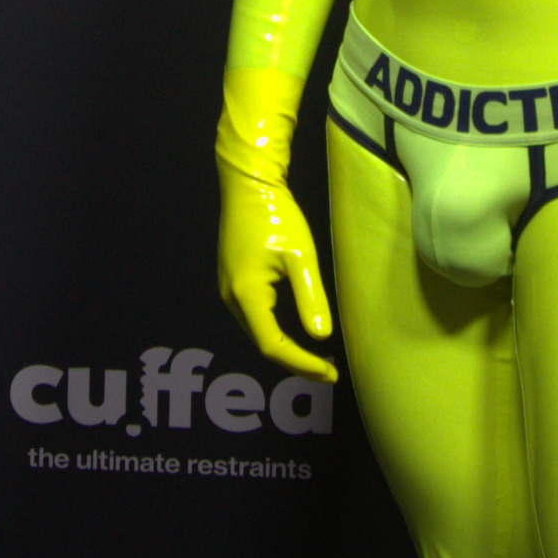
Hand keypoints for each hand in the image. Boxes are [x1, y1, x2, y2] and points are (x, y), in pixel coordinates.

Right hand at [218, 158, 337, 382]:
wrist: (248, 185)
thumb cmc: (275, 214)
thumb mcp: (300, 255)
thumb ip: (311, 296)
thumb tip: (322, 336)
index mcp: (246, 294)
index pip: (273, 345)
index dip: (301, 363)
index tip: (329, 372)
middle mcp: (231, 298)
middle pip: (262, 344)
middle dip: (295, 362)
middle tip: (328, 371)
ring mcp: (228, 290)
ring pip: (258, 332)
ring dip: (286, 350)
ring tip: (316, 360)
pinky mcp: (233, 282)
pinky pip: (255, 317)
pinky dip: (276, 332)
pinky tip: (296, 334)